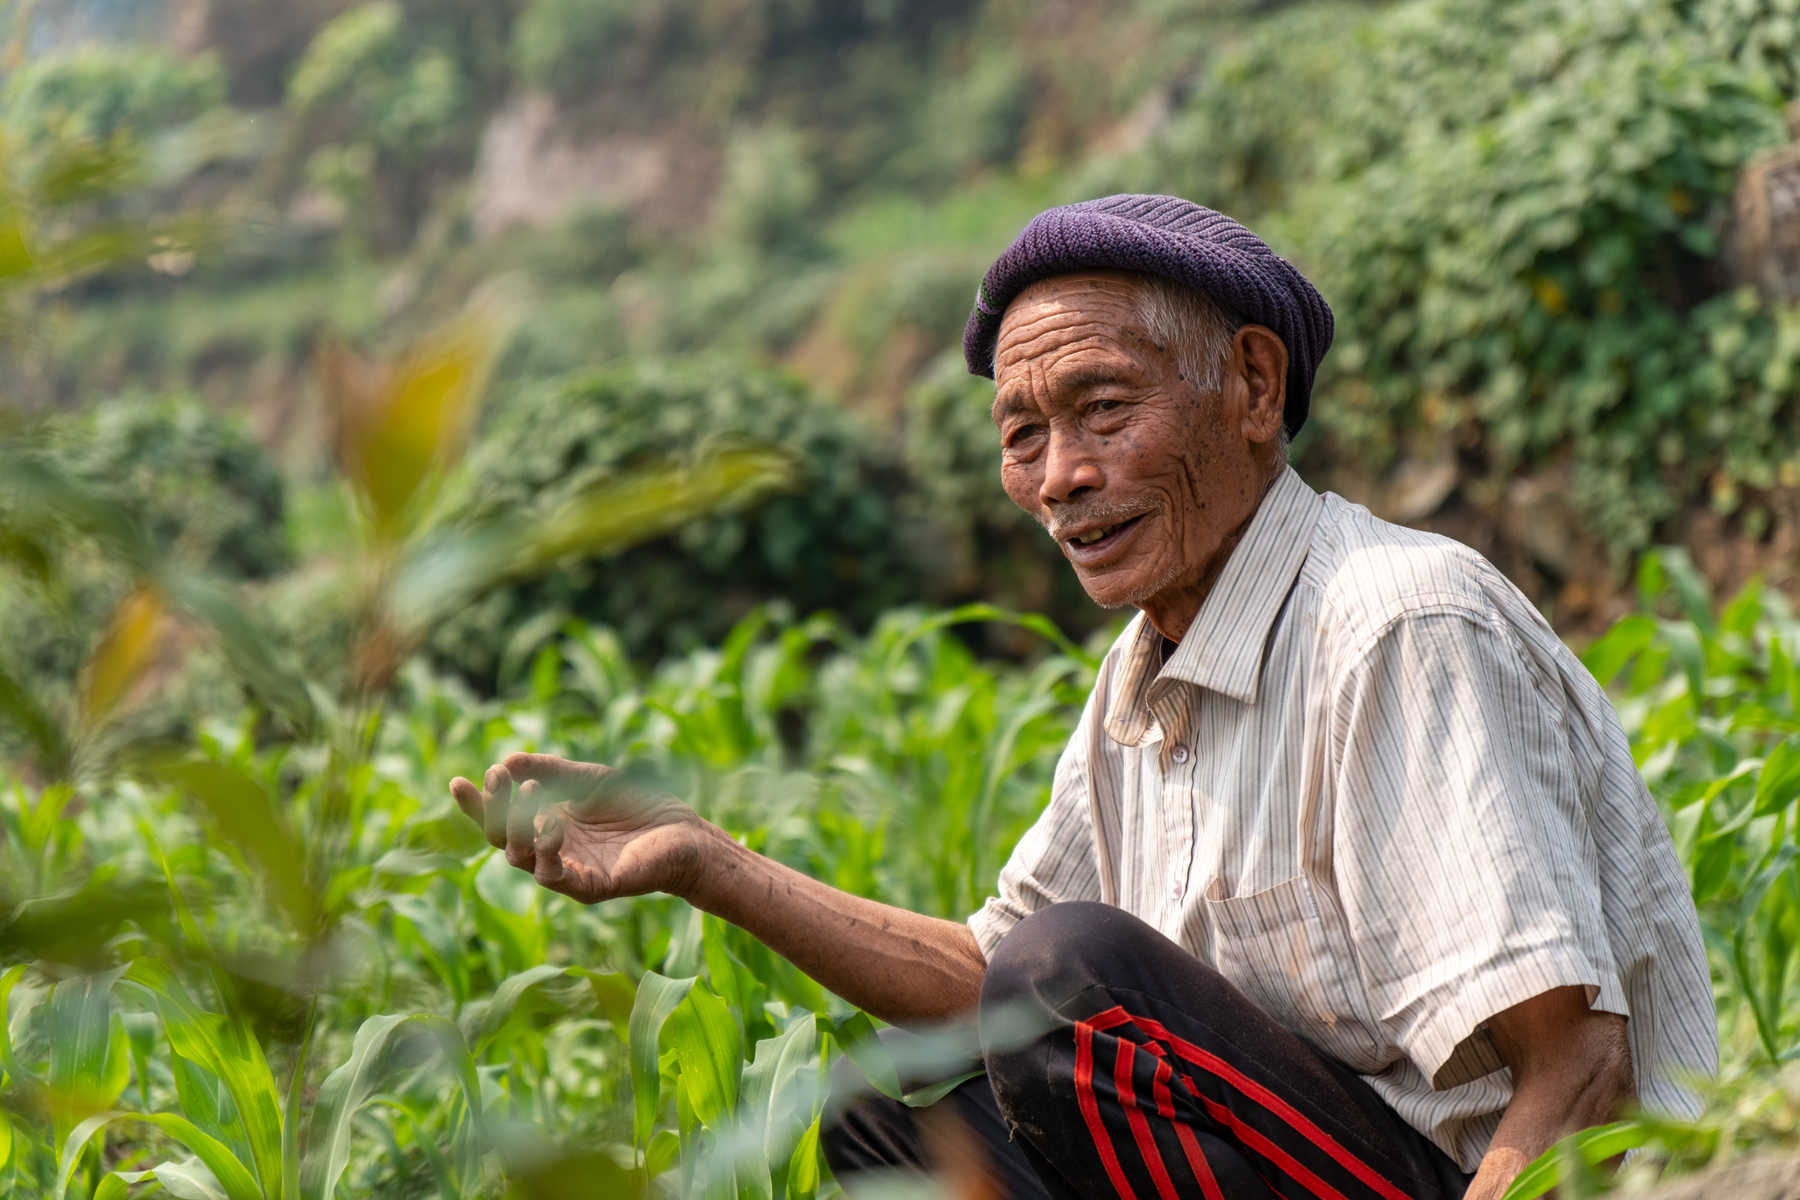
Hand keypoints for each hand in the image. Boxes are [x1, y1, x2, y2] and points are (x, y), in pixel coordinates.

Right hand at [449, 753, 706, 903]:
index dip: (478, 804)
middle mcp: (550, 852)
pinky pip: (554, 875)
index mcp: (546, 826)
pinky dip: (547, 849)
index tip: (459, 780)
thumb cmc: (639, 808)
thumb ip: (551, 771)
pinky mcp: (589, 888)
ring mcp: (568, 873)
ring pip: (520, 859)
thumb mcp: (589, 780)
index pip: (501, 818)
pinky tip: (554, 824)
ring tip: (530, 791)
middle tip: (495, 778)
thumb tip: (506, 761)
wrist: (686, 833)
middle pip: (502, 839)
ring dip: (519, 824)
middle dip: (492, 809)